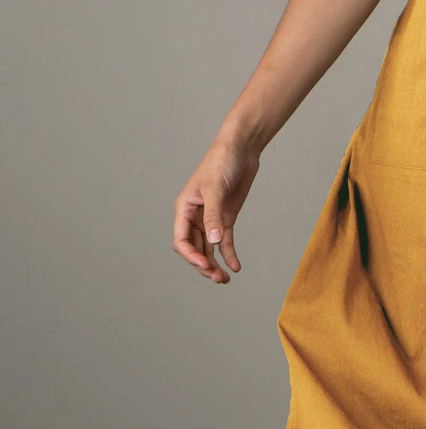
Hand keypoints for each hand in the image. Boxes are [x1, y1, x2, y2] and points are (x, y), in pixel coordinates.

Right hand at [173, 134, 259, 282]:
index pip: (181, 240)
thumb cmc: (222, 162)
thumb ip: (214, 215)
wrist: (241, 148)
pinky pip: (225, 241)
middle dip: (204, 264)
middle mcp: (195, 216)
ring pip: (209, 247)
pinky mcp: (226, 217)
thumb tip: (214, 241)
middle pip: (195, 248)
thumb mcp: (216, 188)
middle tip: (217, 278)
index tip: (205, 263)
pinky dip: (229, 254)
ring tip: (224, 279)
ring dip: (215, 263)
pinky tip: (235, 267)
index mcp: (184, 208)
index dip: (191, 255)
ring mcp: (211, 218)